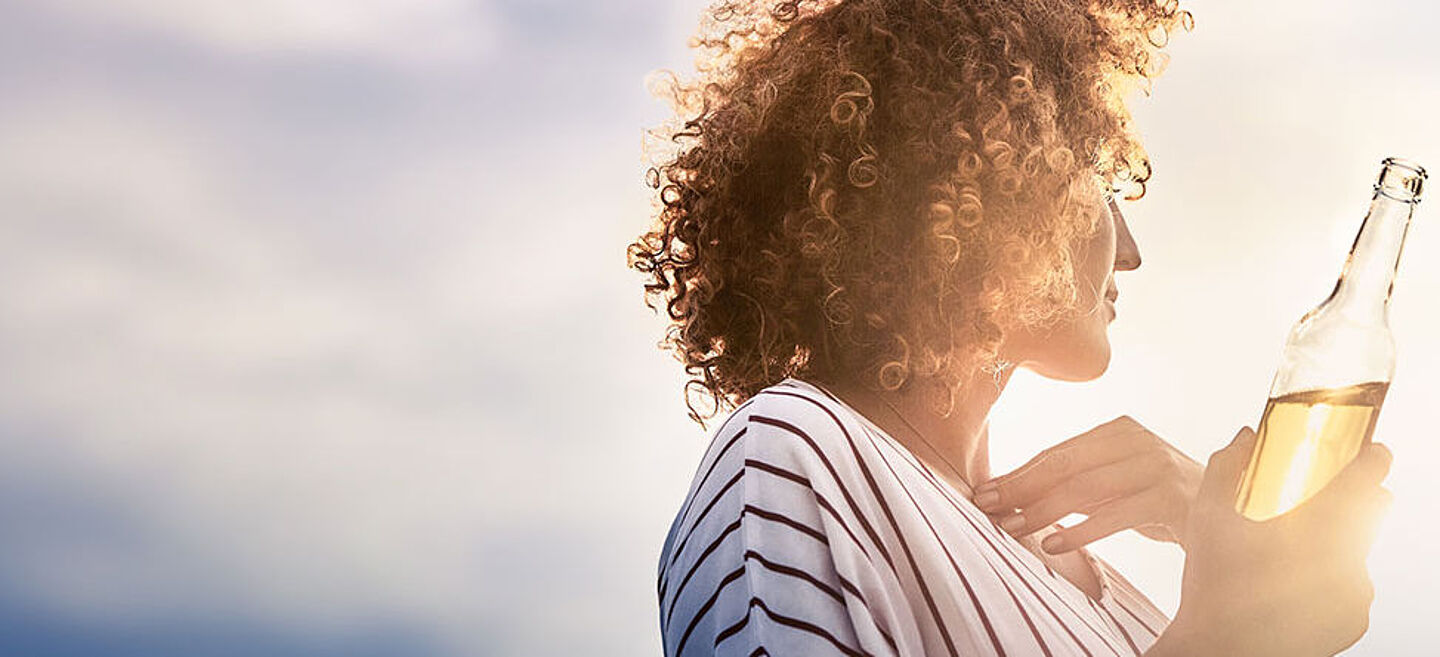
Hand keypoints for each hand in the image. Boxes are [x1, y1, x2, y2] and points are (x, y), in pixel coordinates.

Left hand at [972, 415, 1202, 553]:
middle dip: (1022, 487)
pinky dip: (1080, 531)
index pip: (1058, 452)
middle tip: (988, 508)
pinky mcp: (1172, 498)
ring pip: (1087, 488)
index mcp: (1119, 430)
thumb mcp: (1117, 485)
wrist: (1232, 517)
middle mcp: (1138, 441)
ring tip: (1013, 529)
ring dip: (1043, 511)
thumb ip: (1076, 483)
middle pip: (1066, 464)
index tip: (984, 492)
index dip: (1018, 473)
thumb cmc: (1161, 501)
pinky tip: (1052, 544)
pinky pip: (1116, 515)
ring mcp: (1158, 466)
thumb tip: (1013, 495)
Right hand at [1152, 428, 1391, 656]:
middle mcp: (1348, 560)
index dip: (1373, 458)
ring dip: (1335, 544)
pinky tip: (1294, 585)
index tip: (1372, 451)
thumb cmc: (1211, 586)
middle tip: (1316, 503)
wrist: (1219, 651)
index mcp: (1317, 529)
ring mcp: (1356, 594)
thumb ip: (1225, 468)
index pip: (1367, 480)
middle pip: (1368, 515)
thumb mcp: (1207, 519)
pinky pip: (1352, 586)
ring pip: (1357, 552)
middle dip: (1350, 502)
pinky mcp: (1356, 620)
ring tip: (1289, 555)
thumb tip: (1246, 436)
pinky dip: (1331, 579)